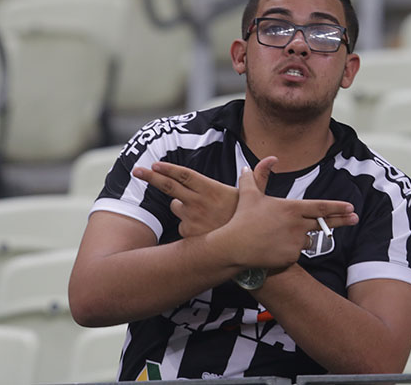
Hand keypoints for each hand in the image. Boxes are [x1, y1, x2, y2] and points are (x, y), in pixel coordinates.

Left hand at [132, 158, 275, 236]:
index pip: (184, 174)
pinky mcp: (188, 234)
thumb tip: (273, 159)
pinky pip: (182, 224)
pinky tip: (203, 227)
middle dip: (150, 177)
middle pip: (168, 186)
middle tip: (137, 171)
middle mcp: (197, 202)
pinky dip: (188, 223)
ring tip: (201, 211)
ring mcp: (191, 219)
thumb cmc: (250, 223)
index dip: (167, 168)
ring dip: (181, 205)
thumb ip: (258, 177)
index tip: (154, 164)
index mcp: (210, 189)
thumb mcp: (256, 198)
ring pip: (177, 206)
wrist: (246, 251)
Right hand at [214, 160, 357, 269]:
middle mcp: (297, 225)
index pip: (321, 207)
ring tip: (280, 237)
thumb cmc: (242, 219)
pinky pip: (296, 254)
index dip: (338, 207)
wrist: (234, 246)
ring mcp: (295, 242)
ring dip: (302, 238)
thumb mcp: (249, 194)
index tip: (350, 207)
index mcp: (292, 208)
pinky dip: (290, 251)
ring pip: (307, 240)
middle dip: (342, 220)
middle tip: (355, 218)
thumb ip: (256, 175)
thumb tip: (259, 161)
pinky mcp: (291, 257)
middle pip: (324, 223)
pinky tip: (275, 249)